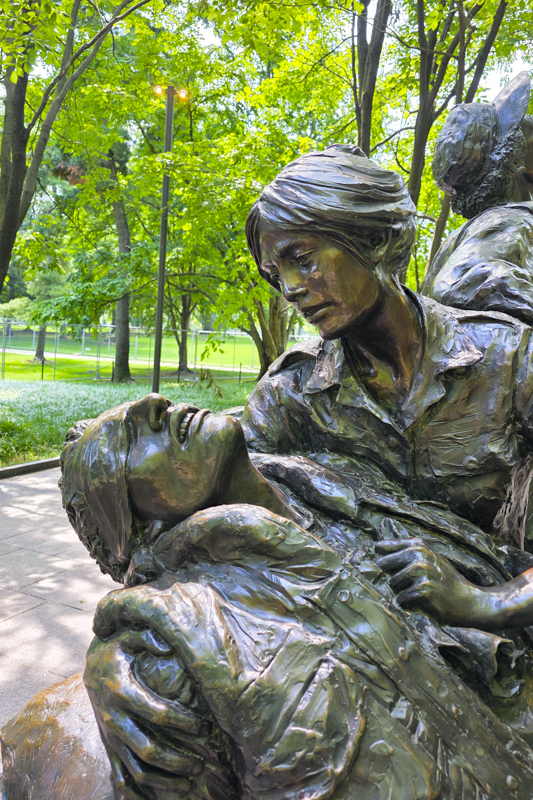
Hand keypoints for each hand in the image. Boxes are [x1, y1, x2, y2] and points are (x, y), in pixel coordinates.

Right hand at [84, 627, 209, 799]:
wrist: (92, 668)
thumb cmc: (118, 649)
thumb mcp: (129, 636)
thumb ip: (149, 637)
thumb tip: (169, 644)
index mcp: (122, 691)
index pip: (158, 713)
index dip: (184, 723)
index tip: (206, 727)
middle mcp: (114, 718)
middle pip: (148, 749)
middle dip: (177, 761)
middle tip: (202, 765)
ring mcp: (111, 737)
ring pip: (136, 770)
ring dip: (164, 780)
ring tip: (189, 782)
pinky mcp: (110, 747)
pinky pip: (123, 777)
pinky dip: (141, 791)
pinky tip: (163, 795)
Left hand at [375, 538, 480, 626]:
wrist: (468, 600)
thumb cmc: (445, 581)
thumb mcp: (429, 558)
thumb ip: (407, 551)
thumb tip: (377, 549)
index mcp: (418, 544)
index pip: (383, 547)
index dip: (380, 556)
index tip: (376, 562)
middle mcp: (419, 554)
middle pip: (384, 564)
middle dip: (390, 576)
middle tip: (407, 583)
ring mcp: (422, 570)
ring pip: (393, 583)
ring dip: (401, 591)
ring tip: (417, 593)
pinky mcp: (424, 588)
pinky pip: (402, 598)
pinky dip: (408, 603)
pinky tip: (420, 602)